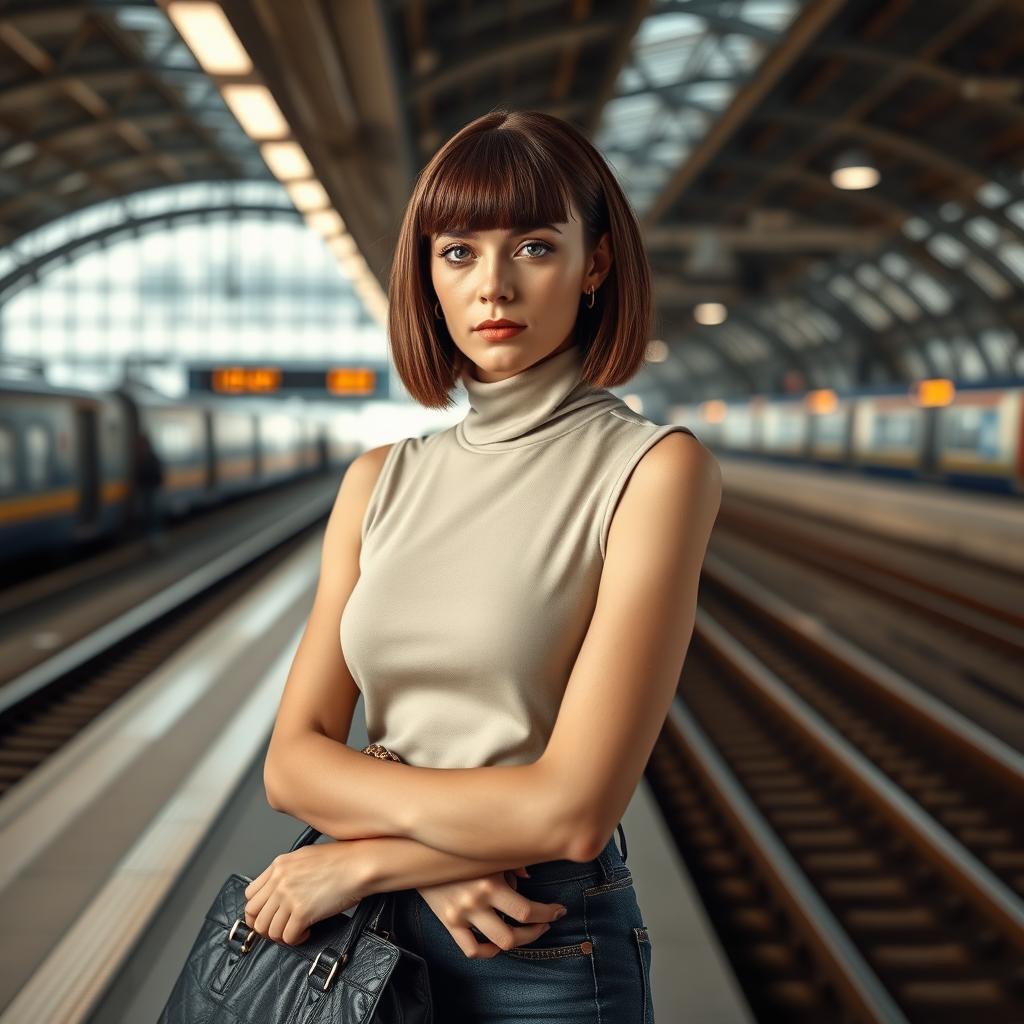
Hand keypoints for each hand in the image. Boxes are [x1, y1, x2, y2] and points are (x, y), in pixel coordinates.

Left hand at [243, 841, 367, 945]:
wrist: (360, 864)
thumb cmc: (342, 859)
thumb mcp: (306, 857)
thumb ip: (287, 872)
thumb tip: (279, 892)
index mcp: (279, 865)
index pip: (250, 895)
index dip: (257, 911)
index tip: (267, 917)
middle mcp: (279, 880)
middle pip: (254, 915)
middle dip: (264, 927)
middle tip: (279, 929)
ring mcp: (289, 896)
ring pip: (269, 929)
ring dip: (280, 935)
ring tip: (295, 931)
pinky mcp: (302, 912)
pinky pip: (288, 937)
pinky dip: (296, 940)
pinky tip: (306, 932)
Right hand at [417, 866, 566, 958]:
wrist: (417, 852)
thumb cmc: (457, 846)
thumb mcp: (486, 851)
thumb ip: (510, 863)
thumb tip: (528, 878)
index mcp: (490, 882)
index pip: (527, 910)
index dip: (548, 913)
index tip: (559, 911)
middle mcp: (476, 902)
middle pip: (515, 933)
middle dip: (537, 930)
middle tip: (547, 922)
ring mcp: (461, 916)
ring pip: (497, 944)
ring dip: (518, 940)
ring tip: (527, 931)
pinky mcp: (449, 923)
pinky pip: (471, 949)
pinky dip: (488, 951)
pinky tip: (497, 942)